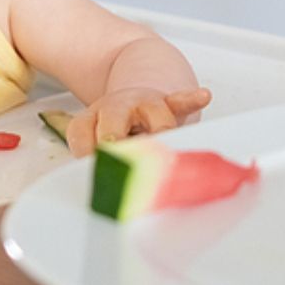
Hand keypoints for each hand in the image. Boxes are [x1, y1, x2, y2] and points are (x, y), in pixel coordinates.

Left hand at [66, 86, 211, 156]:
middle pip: (113, 120)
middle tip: (121, 156)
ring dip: (160, 130)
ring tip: (161, 145)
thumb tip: (107, 187)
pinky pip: (180, 102)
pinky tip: (203, 96)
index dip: (86, 151)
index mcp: (90, 119)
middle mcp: (114, 108)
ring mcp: (141, 104)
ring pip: (154, 114)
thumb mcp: (91, 144)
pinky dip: (192, 100)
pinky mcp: (166, 104)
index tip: (94, 169)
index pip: (81, 133)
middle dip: (116, 140)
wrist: (128, 104)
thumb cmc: (109, 132)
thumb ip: (94, 162)